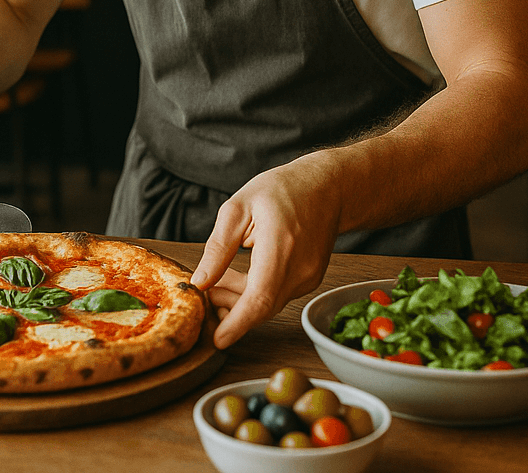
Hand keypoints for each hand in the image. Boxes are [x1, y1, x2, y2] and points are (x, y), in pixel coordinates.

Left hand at [189, 154, 341, 349]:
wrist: (327, 186)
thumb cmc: (281, 189)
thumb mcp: (238, 208)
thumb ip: (218, 248)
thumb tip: (200, 282)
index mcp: (280, 246)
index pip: (259, 298)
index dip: (237, 323)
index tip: (217, 341)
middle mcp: (300, 268)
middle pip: (261, 306)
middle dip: (230, 309)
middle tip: (206, 295)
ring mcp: (309, 277)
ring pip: (269, 303)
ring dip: (241, 299)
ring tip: (220, 279)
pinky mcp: (309, 280)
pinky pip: (278, 295)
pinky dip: (256, 293)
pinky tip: (241, 275)